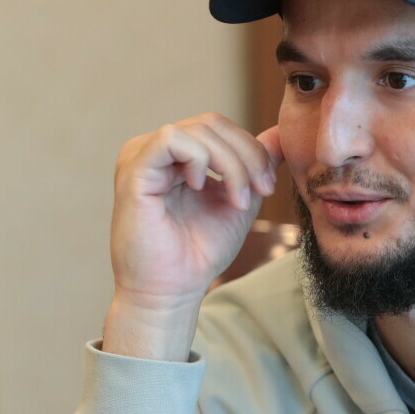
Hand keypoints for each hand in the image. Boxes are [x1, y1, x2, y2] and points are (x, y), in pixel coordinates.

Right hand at [103, 113, 281, 358]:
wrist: (172, 290)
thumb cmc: (201, 250)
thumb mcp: (242, 198)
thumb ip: (257, 164)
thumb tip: (282, 132)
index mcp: (178, 154)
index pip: (220, 128)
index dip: (252, 150)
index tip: (269, 186)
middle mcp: (156, 150)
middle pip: (212, 123)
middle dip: (247, 155)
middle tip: (262, 190)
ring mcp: (141, 156)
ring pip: (198, 130)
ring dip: (231, 164)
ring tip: (237, 201)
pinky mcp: (133, 169)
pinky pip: (171, 140)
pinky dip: (199, 159)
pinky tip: (201, 187)